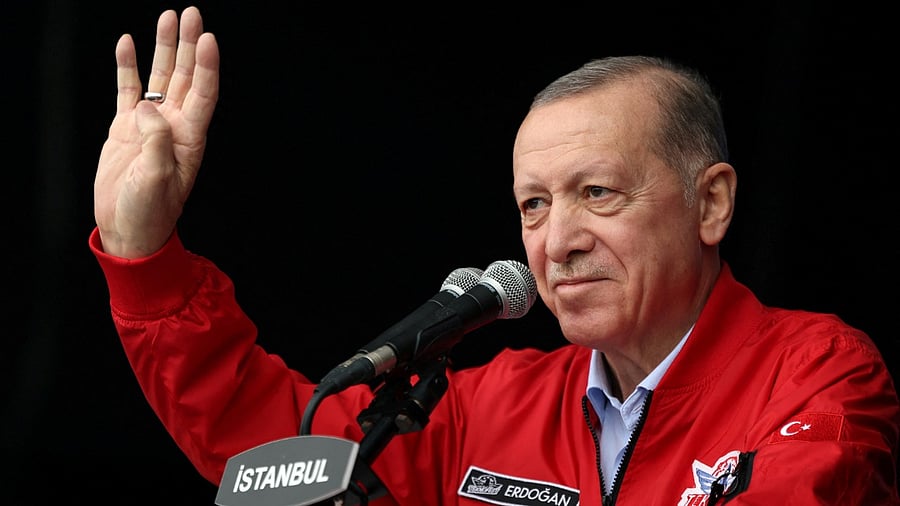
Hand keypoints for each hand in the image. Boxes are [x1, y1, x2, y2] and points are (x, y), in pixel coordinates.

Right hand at [94, 7, 218, 258]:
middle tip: (191, 14)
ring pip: (160, 77)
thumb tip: (147, 108)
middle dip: (188, 45)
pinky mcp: (126, 128)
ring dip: (164, 48)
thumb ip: (155, 142)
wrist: (127, 229)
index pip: (203, 94)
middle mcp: (174, 125)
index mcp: (190, 138)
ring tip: (167, 18)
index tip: (208, 38)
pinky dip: (128, 67)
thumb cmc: (149, 212)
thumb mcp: (157, 179)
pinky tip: (128, 44)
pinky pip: (129, 90)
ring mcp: (151, 124)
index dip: (207, 66)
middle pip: (185, 76)